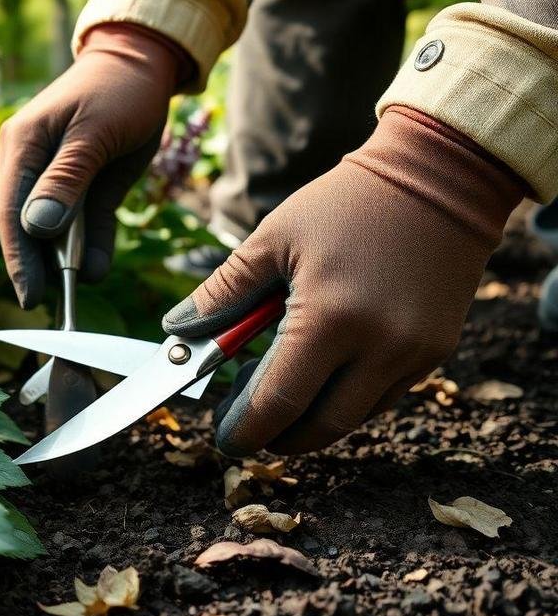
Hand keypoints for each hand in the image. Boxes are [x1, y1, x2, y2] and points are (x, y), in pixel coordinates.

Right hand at [0, 23, 188, 308]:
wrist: (146, 64)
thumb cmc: (118, 88)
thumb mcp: (95, 132)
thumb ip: (66, 180)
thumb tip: (36, 228)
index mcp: (22, 146)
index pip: (11, 211)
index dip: (17, 257)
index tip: (28, 295)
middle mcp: (31, 165)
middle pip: (28, 226)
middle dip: (38, 266)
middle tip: (49, 306)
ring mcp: (58, 178)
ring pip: (57, 231)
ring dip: (68, 261)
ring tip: (77, 292)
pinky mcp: (86, 186)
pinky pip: (86, 226)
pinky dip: (93, 248)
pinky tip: (99, 271)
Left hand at [163, 107, 526, 455]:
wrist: (438, 178)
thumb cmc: (345, 204)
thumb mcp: (272, 239)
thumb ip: (223, 292)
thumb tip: (176, 331)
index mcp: (331, 320)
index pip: (280, 403)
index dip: (246, 430)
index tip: (224, 437)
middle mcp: (380, 347)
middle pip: (320, 426)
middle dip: (277, 436)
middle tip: (246, 424)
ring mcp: (414, 354)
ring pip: (354, 417)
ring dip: (312, 418)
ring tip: (277, 390)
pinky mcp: (435, 351)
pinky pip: (384, 395)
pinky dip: (347, 398)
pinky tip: (321, 371)